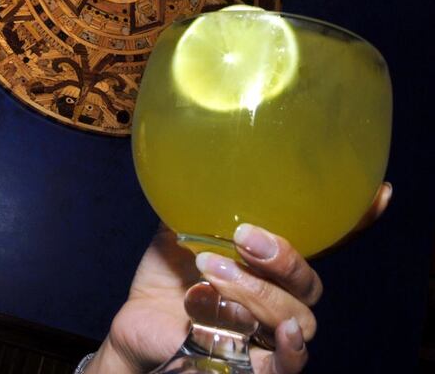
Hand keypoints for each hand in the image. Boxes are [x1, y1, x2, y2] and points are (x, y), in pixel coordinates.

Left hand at [86, 182, 391, 373]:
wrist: (138, 319)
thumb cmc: (166, 274)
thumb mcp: (179, 230)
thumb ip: (201, 205)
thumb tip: (206, 165)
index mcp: (270, 260)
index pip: (321, 242)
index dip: (356, 221)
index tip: (379, 193)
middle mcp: (280, 294)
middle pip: (308, 281)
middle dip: (281, 257)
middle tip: (244, 239)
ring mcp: (270, 331)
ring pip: (295, 316)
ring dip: (255, 292)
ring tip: (209, 272)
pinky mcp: (255, 364)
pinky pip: (287, 363)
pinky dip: (288, 347)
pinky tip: (281, 331)